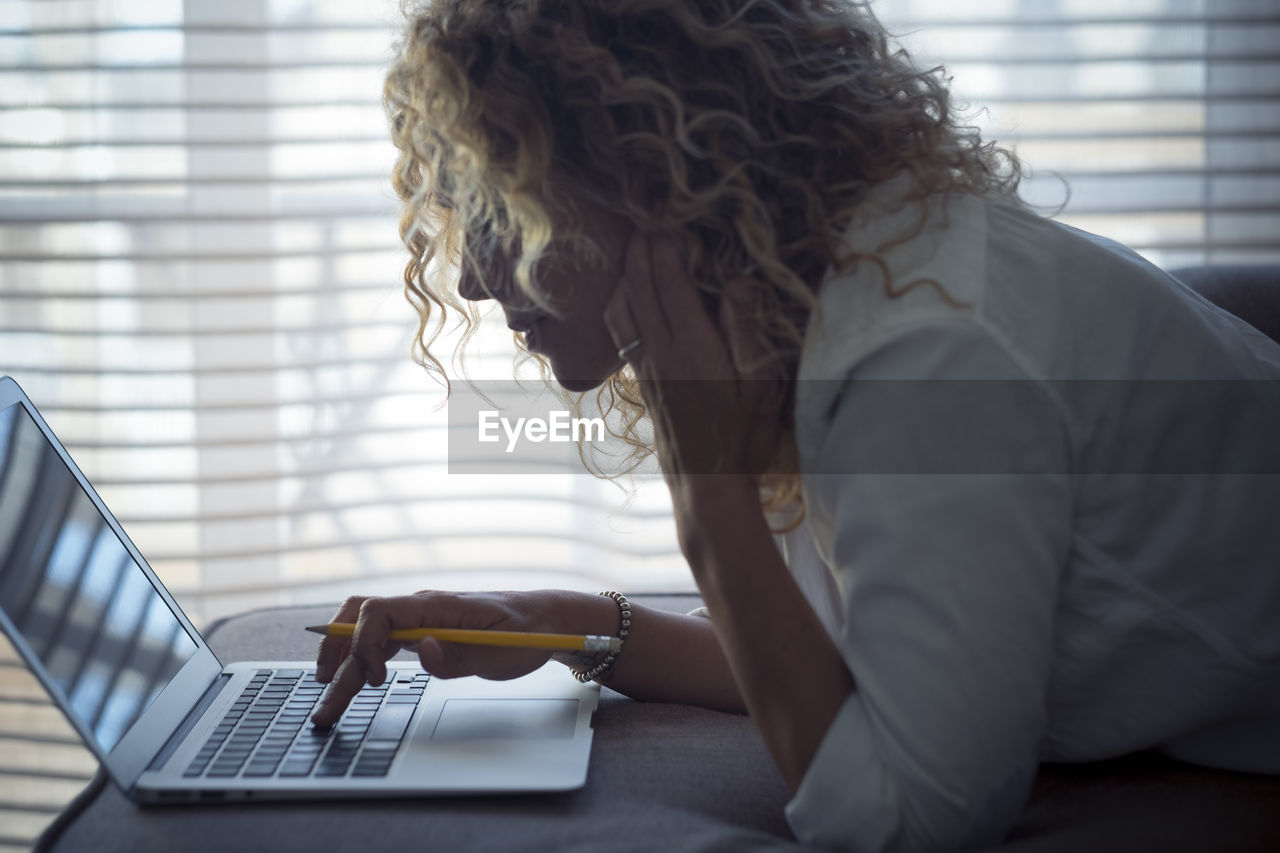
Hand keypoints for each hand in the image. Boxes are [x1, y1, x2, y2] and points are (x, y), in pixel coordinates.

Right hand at [311, 590, 553, 725]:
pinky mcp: (423, 632)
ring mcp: (420, 619)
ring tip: (329, 701)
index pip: (379, 610)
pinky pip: (381, 640)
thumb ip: (461, 656)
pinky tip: (351, 682)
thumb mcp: (502, 653)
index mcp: (438, 605)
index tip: (375, 678)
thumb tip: (424, 650)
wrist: (545, 619)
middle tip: (325, 704)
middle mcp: (422, 608)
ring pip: (366, 633)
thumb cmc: (527, 633)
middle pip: (361, 622)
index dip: (365, 642)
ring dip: (343, 664)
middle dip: (337, 659)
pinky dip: (361, 661)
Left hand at [603, 231, 782, 481]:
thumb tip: (738, 282)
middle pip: (639, 289)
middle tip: (646, 222)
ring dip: (625, 275)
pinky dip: (619, 304)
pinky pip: (620, 332)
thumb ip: (747, 331)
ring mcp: (646, 369)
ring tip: (634, 250)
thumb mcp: (762, 386)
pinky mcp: (641, 383)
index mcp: (693, 349)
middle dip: (640, 252)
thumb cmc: (743, 437)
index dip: (665, 250)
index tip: (666, 222)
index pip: (670, 286)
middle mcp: (661, 354)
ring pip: (621, 309)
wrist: (708, 486)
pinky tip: (627, 296)